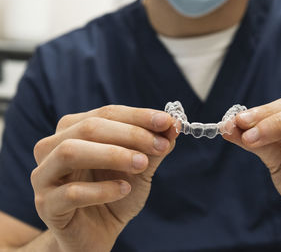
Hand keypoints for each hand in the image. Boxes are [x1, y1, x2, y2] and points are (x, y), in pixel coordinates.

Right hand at [31, 105, 177, 251]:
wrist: (98, 232)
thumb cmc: (116, 193)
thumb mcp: (140, 167)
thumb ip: (152, 146)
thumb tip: (172, 125)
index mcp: (74, 130)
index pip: (107, 113)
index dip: (138, 116)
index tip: (167, 122)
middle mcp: (52, 147)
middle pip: (88, 128)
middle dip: (130, 134)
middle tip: (159, 146)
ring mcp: (44, 175)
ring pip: (70, 152)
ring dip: (113, 155)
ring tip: (142, 165)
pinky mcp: (45, 204)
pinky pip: (70, 192)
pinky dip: (101, 190)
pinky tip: (123, 190)